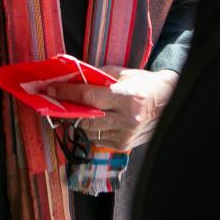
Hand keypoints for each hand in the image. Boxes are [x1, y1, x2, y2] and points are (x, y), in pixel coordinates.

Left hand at [48, 67, 178, 152]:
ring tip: (72, 109)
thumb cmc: (144, 83)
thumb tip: (71, 79)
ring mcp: (125, 135)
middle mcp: (126, 119)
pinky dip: (91, 130)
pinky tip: (92, 120)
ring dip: (77, 121)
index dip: (67, 93)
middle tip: (56, 101)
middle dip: (68, 109)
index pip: (88, 96)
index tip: (51, 89)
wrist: (169, 101)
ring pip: (89, 132)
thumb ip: (97, 77)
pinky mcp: (124, 145)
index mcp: (127, 97)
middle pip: (86, 118)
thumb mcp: (122, 73)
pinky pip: (98, 139)